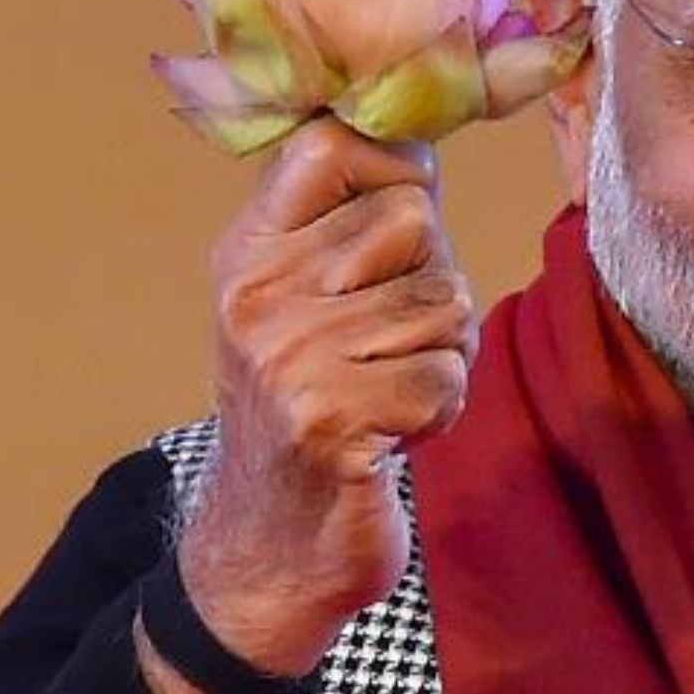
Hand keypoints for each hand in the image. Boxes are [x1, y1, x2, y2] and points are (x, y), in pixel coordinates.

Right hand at [175, 117, 477, 680]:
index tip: (399, 237)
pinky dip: (440, 411)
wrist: (269, 551)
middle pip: (415, 221)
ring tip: (387, 392)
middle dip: (432, 285)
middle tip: (388, 347)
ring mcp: (287, 355)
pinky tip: (392, 435)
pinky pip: (444, 376)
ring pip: (444, 301)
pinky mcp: (327, 418)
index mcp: (249, 251)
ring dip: (441, 358)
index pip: (332, 143)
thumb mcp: (305, 304)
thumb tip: (421, 143)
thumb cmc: (314, 414)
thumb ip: (351, 226)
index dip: (398, 170)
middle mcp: (257, 293)